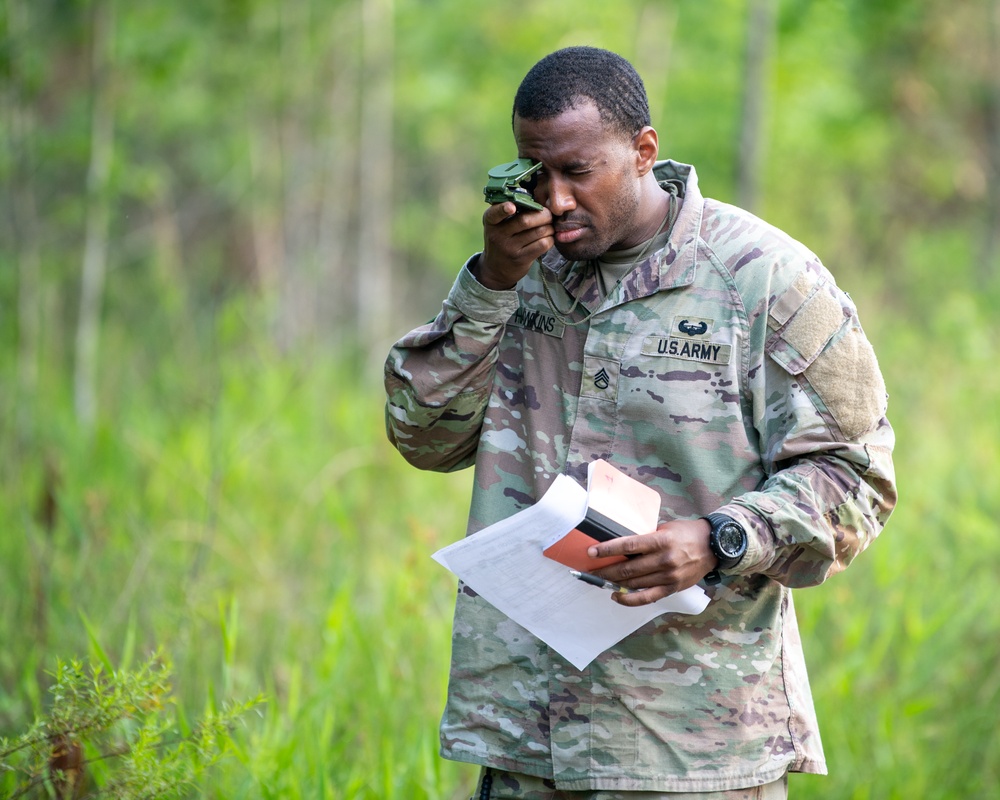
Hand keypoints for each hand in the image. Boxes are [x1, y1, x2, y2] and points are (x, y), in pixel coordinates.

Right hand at [472, 202, 553, 289]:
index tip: (511, 206)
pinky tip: (547, 237)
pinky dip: (550, 238)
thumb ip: (507, 209)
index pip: (495, 213)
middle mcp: (498, 235)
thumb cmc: (501, 238)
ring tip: (549, 226)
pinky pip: (543, 244)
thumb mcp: (497, 224)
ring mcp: (509, 248)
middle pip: (526, 220)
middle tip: (548, 214)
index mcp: (491, 221)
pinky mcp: (521, 259)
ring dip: (549, 227)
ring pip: (538, 232)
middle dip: (543, 215)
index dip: (503, 209)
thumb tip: (532, 193)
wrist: (496, 268)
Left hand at [586, 518, 716, 606]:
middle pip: (628, 568)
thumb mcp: (665, 528)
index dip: (607, 550)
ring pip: (634, 583)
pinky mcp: (672, 588)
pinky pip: (647, 597)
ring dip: (614, 582)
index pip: (628, 546)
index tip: (591, 552)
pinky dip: (629, 599)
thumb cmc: (687, 533)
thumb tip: (621, 545)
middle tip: (590, 570)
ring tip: (600, 580)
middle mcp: (664, 560)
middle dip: (605, 570)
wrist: (714, 546)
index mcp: (661, 541)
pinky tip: (616, 595)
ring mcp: (669, 576)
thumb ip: (646, 538)